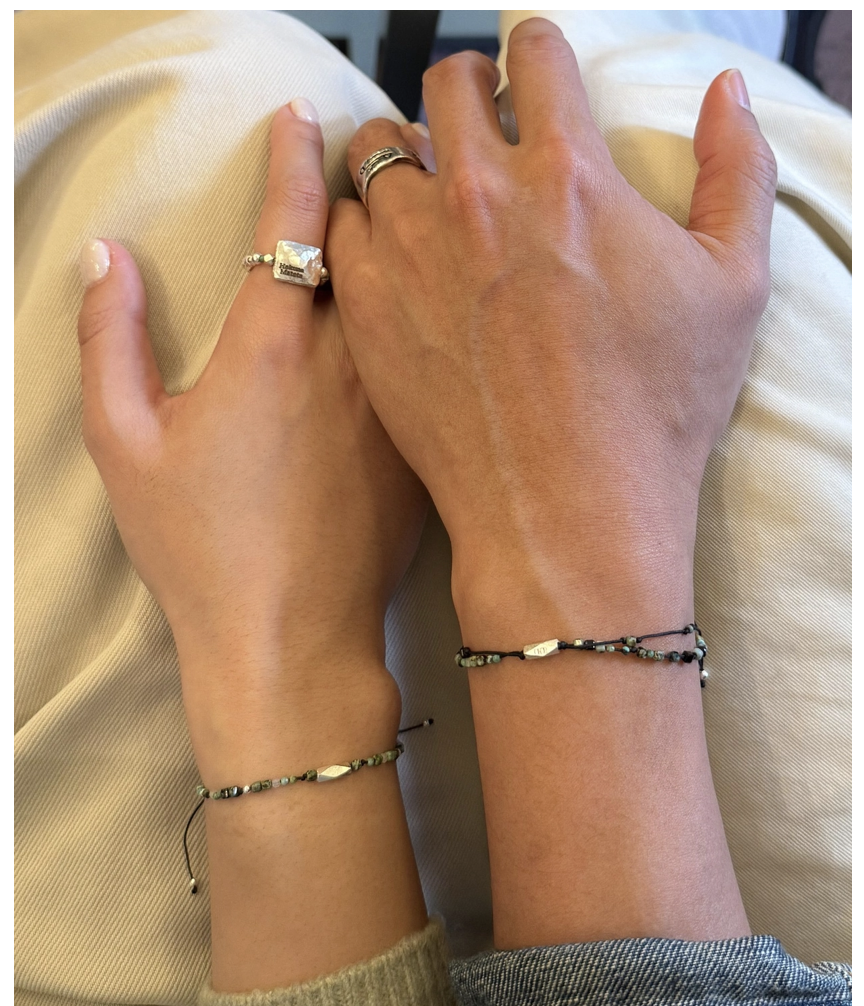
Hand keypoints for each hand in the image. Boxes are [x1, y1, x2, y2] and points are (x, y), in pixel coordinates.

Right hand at [78, 101, 427, 779]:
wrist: (293, 645)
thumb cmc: (203, 554)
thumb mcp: (125, 445)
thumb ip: (109, 339)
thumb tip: (108, 257)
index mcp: (273, 348)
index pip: (295, 218)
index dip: (296, 156)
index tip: (304, 117)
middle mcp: (355, 362)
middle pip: (378, 241)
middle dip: (373, 191)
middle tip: (369, 166)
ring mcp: (404, 405)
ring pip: (421, 294)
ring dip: (412, 252)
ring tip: (409, 232)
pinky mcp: (430, 445)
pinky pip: (441, 361)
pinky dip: (435, 326)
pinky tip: (436, 330)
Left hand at [328, 19, 776, 622]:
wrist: (566, 514)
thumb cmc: (655, 413)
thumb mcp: (735, 287)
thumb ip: (738, 172)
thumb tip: (724, 94)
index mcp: (567, 171)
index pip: (533, 52)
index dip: (537, 57)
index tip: (535, 81)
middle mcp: (476, 193)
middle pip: (445, 83)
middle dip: (467, 92)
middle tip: (480, 129)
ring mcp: (410, 250)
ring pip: (378, 148)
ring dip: (407, 154)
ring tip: (429, 194)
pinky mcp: (368, 308)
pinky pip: (337, 226)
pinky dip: (363, 224)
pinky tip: (393, 254)